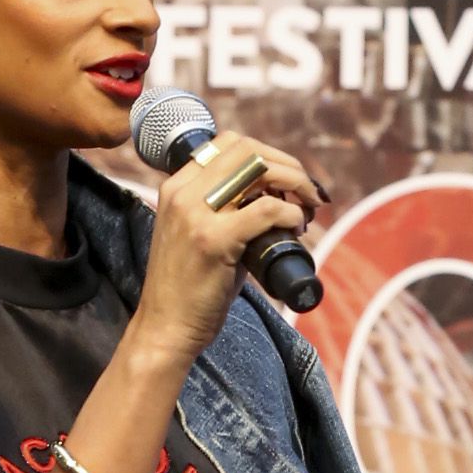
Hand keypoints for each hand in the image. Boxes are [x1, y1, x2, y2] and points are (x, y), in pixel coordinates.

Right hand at [131, 135, 324, 375]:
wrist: (165, 329)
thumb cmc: (188, 288)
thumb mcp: (199, 235)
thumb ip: (225, 210)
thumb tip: (274, 197)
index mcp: (176, 186)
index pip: (228, 143)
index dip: (267, 153)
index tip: (287, 178)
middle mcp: (183, 193)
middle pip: (247, 149)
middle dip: (287, 164)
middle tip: (308, 192)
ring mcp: (196, 215)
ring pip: (259, 170)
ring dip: (295, 183)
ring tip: (308, 208)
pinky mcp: (213, 241)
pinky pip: (265, 210)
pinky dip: (290, 214)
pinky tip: (295, 228)